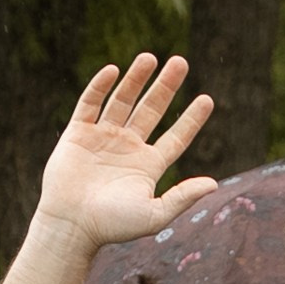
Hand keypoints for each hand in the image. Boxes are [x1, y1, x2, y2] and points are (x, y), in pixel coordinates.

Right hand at [34, 54, 216, 249]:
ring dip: (135, 79)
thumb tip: (213, 184)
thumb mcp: (154, 214)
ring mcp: (102, 138)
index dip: (191, 118)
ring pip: (122, 101)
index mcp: (148, 165)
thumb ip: (182, 197)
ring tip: (150, 57)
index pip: (176, 137)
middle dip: (166, 86)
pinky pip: (90, 104)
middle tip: (181, 61)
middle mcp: (128, 148)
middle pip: (151, 109)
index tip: (207, 98)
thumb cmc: (112, 225)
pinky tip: (113, 71)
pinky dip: (100, 86)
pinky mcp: (77, 134)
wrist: (71, 226)